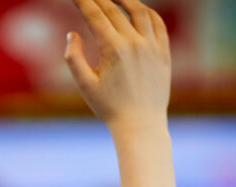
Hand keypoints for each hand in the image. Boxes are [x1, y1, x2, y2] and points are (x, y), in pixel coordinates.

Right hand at [64, 0, 170, 131]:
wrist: (141, 125)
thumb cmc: (109, 108)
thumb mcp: (85, 85)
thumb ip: (73, 58)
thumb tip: (71, 34)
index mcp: (114, 49)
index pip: (95, 15)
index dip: (83, 1)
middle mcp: (135, 43)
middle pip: (114, 10)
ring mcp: (152, 46)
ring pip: (140, 11)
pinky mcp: (164, 53)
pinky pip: (157, 24)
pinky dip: (147, 12)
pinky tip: (138, 9)